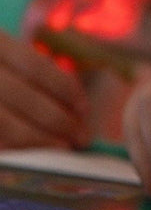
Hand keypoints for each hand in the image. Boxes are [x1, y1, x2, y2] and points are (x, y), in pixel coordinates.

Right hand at [0, 30, 88, 148]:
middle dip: (59, 120)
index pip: (35, 66)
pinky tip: (28, 154)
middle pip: (23, 97)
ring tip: (60, 147)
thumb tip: (73, 107)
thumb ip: (25, 73)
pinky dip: (13, 148)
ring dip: (37, 140)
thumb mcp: (1, 54)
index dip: (65, 89)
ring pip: (5, 126)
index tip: (84, 108)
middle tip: (81, 137)